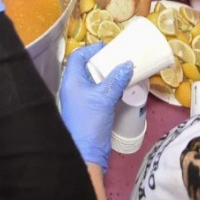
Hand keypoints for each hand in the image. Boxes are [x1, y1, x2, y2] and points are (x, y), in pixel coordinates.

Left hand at [60, 43, 132, 170]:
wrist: (87, 152)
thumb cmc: (90, 121)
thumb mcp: (104, 97)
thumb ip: (116, 79)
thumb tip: (127, 64)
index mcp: (71, 80)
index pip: (77, 56)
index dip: (91, 49)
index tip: (108, 48)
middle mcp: (73, 87)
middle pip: (85, 67)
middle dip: (101, 62)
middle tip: (118, 59)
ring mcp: (80, 99)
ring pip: (93, 80)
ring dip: (106, 75)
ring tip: (122, 71)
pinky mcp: (88, 109)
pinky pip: (97, 92)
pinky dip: (107, 87)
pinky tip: (120, 88)